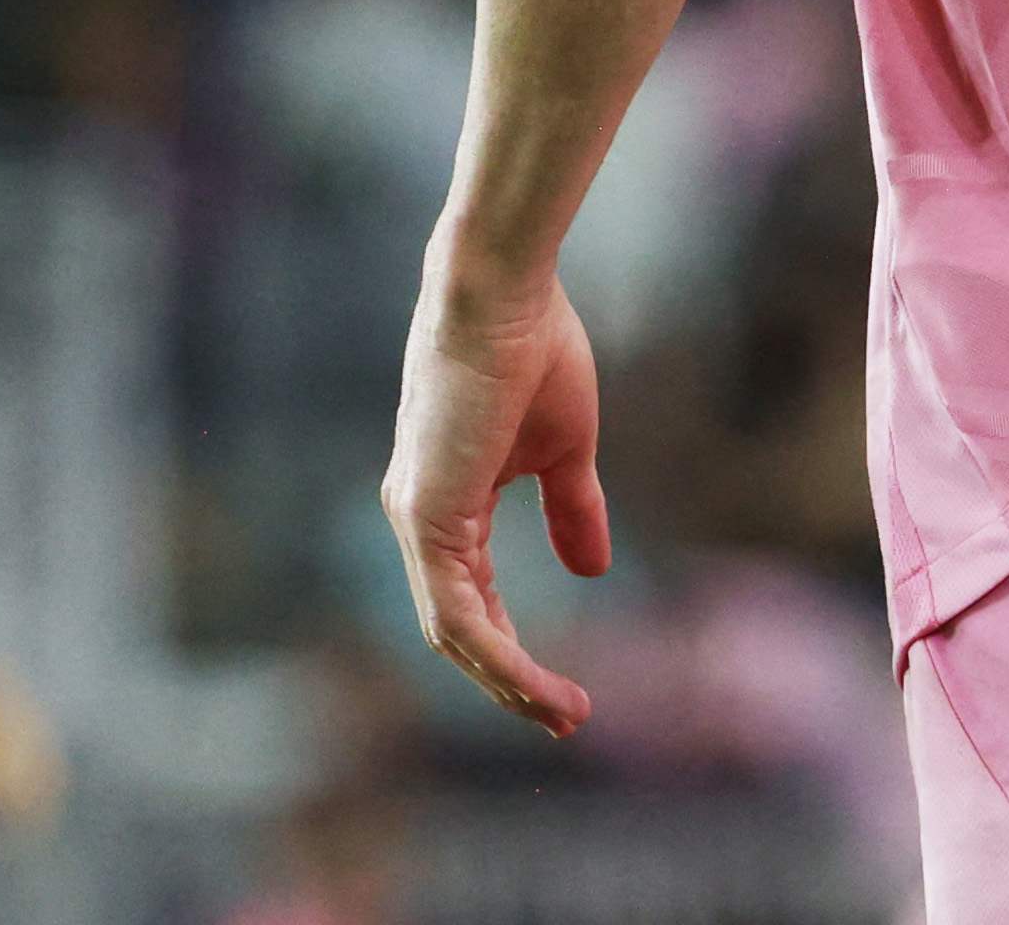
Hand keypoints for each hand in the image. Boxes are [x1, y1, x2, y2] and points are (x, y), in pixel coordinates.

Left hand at [381, 265, 609, 735]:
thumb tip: (591, 570)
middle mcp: (419, 520)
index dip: (517, 646)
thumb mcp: (565, 448)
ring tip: (563, 711)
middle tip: (566, 716)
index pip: (473, 599)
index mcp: (446, 503)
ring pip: (455, 633)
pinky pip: (457, 611)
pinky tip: (534, 678)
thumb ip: (570, 509)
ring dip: (509, 681)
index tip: (565, 684)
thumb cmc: (533, 348)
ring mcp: (417, 520)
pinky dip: (497, 652)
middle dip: (512, 681)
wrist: (503, 293)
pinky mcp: (426, 516)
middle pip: (459, 630)